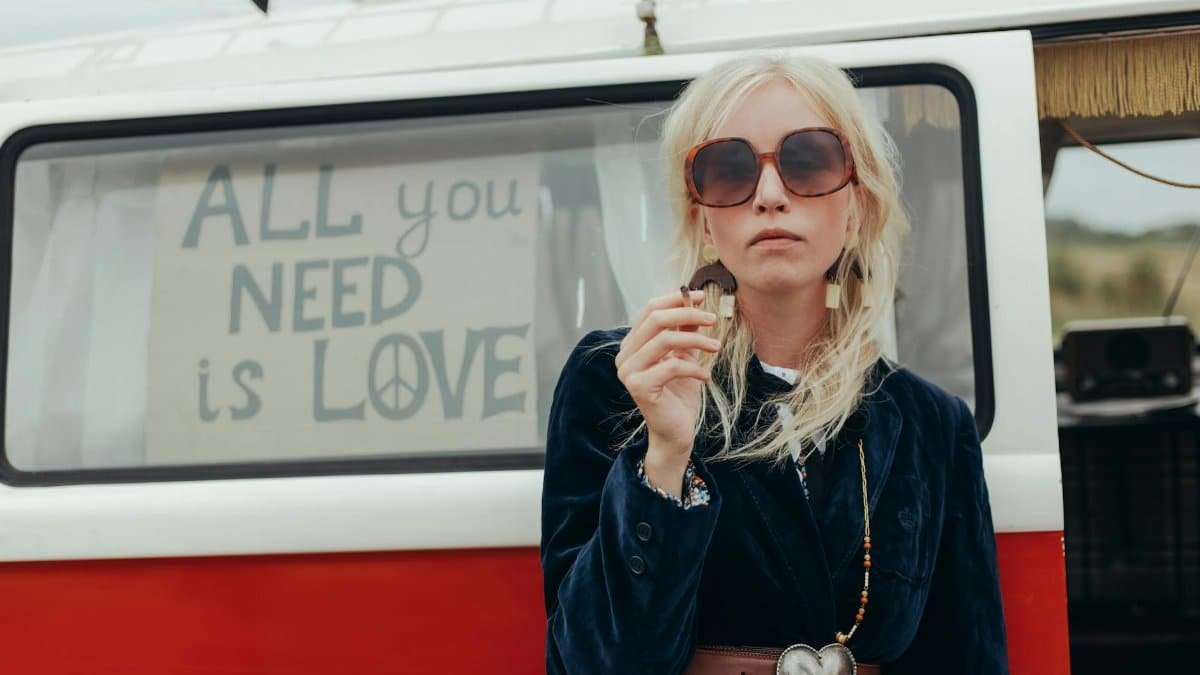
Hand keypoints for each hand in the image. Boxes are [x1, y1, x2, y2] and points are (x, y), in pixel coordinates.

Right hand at [615, 289, 719, 464]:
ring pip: (664, 340)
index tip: (703, 297)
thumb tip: (694, 299)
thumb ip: (685, 329)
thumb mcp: (685, 355)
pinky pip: (671, 366)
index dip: (676, 299)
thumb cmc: (679, 395)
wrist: (676, 432)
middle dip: (688, 314)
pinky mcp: (639, 387)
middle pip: (655, 319)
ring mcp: (628, 371)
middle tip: (713, 319)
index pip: (650, 310)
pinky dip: (694, 367)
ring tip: (716, 348)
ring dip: (696, 340)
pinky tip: (706, 376)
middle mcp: (624, 356)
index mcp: (632, 344)